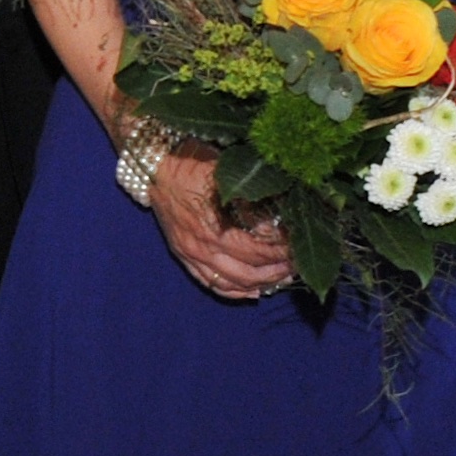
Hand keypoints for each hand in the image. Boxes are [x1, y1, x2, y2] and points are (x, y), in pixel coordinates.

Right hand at [146, 143, 293, 300]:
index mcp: (215, 228)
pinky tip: (253, 291)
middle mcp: (202, 248)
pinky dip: (234, 292)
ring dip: (260, 283)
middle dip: (276, 271)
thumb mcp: (227, 174)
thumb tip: (282, 211)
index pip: (257, 252)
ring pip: (231, 283)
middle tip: (296, 264)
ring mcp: (191, 255)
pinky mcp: (183, 256)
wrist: (156, 166)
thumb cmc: (194, 163)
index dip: (281, 252)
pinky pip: (210, 283)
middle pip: (248, 273)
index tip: (299, 246)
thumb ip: (251, 196)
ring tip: (280, 277)